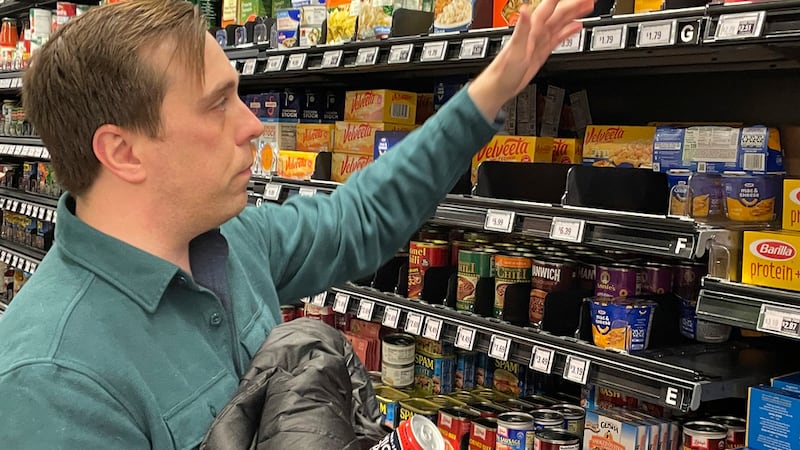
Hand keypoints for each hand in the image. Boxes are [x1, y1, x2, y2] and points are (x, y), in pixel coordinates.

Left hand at [468, 0, 594, 119]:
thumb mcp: (514, 48)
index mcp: (531, 29)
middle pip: (559, 12)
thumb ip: (522, 28)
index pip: (549, 6)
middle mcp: (536, 32)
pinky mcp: (542, 51)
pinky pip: (558, 37)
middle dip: (574, 4)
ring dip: (574, 13)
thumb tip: (525, 9)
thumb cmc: (504, 70)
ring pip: (561, 22)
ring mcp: (540, 41)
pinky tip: (577, 26)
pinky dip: (569, 30)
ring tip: (588, 6)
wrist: (500, 86)